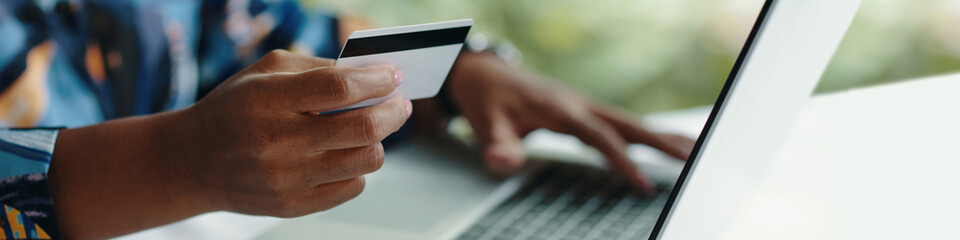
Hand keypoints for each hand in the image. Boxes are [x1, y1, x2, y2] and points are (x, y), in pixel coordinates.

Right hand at [50, 50, 410, 237]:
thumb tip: (371, 73)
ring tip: (367, 129)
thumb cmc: (235, 109)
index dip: (377, 80)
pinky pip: (353, 186)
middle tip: (399, 103)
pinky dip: (357, 167)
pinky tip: (342, 154)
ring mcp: (287, 179)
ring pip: (366, 160)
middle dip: (393, 111)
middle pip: (363, 128)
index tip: (393, 75)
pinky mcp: (293, 206)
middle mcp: (278, 142)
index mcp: (269, 100)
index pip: (340, 88)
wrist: (192, 161)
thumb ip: (317, 69)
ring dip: (377, 140)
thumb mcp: (264, 73)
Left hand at [447, 53, 694, 193]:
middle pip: (629, 124)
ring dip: (663, 137)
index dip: (622, 160)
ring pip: (632, 123)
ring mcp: (586, 106)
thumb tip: (503, 162)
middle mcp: (580, 104)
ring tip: (696, 151)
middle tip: (693, 160)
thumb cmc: (489, 100)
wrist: (484, 74)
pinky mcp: (586, 111)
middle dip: (662, 143)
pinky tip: (666, 144)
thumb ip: (498, 147)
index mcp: (561, 108)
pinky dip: (649, 134)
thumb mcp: (487, 125)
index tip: (642, 184)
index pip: (599, 136)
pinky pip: (623, 124)